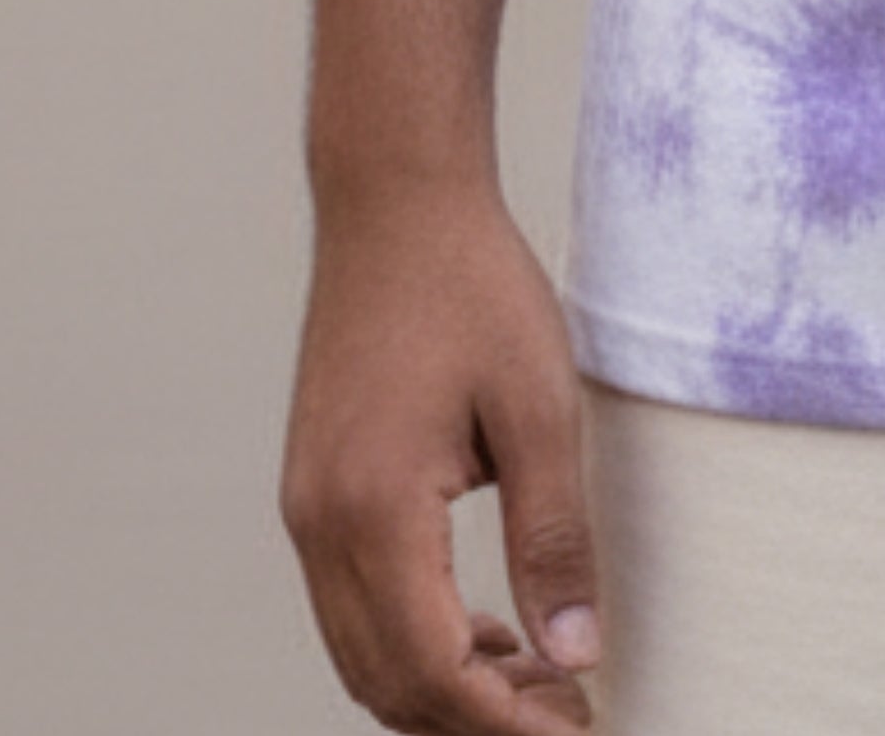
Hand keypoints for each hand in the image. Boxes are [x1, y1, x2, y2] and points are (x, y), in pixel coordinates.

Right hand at [282, 180, 602, 732]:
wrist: (394, 200)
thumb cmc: (472, 285)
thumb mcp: (539, 408)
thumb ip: (554, 538)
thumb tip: (578, 653)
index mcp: (374, 511)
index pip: (432, 672)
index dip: (504, 722)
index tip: (576, 728)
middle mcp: (319, 526)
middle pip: (387, 683)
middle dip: (474, 721)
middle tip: (566, 715)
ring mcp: (306, 510)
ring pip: (362, 654)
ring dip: (441, 688)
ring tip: (537, 680)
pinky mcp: (313, 491)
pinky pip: (352, 606)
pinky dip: (412, 641)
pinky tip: (483, 627)